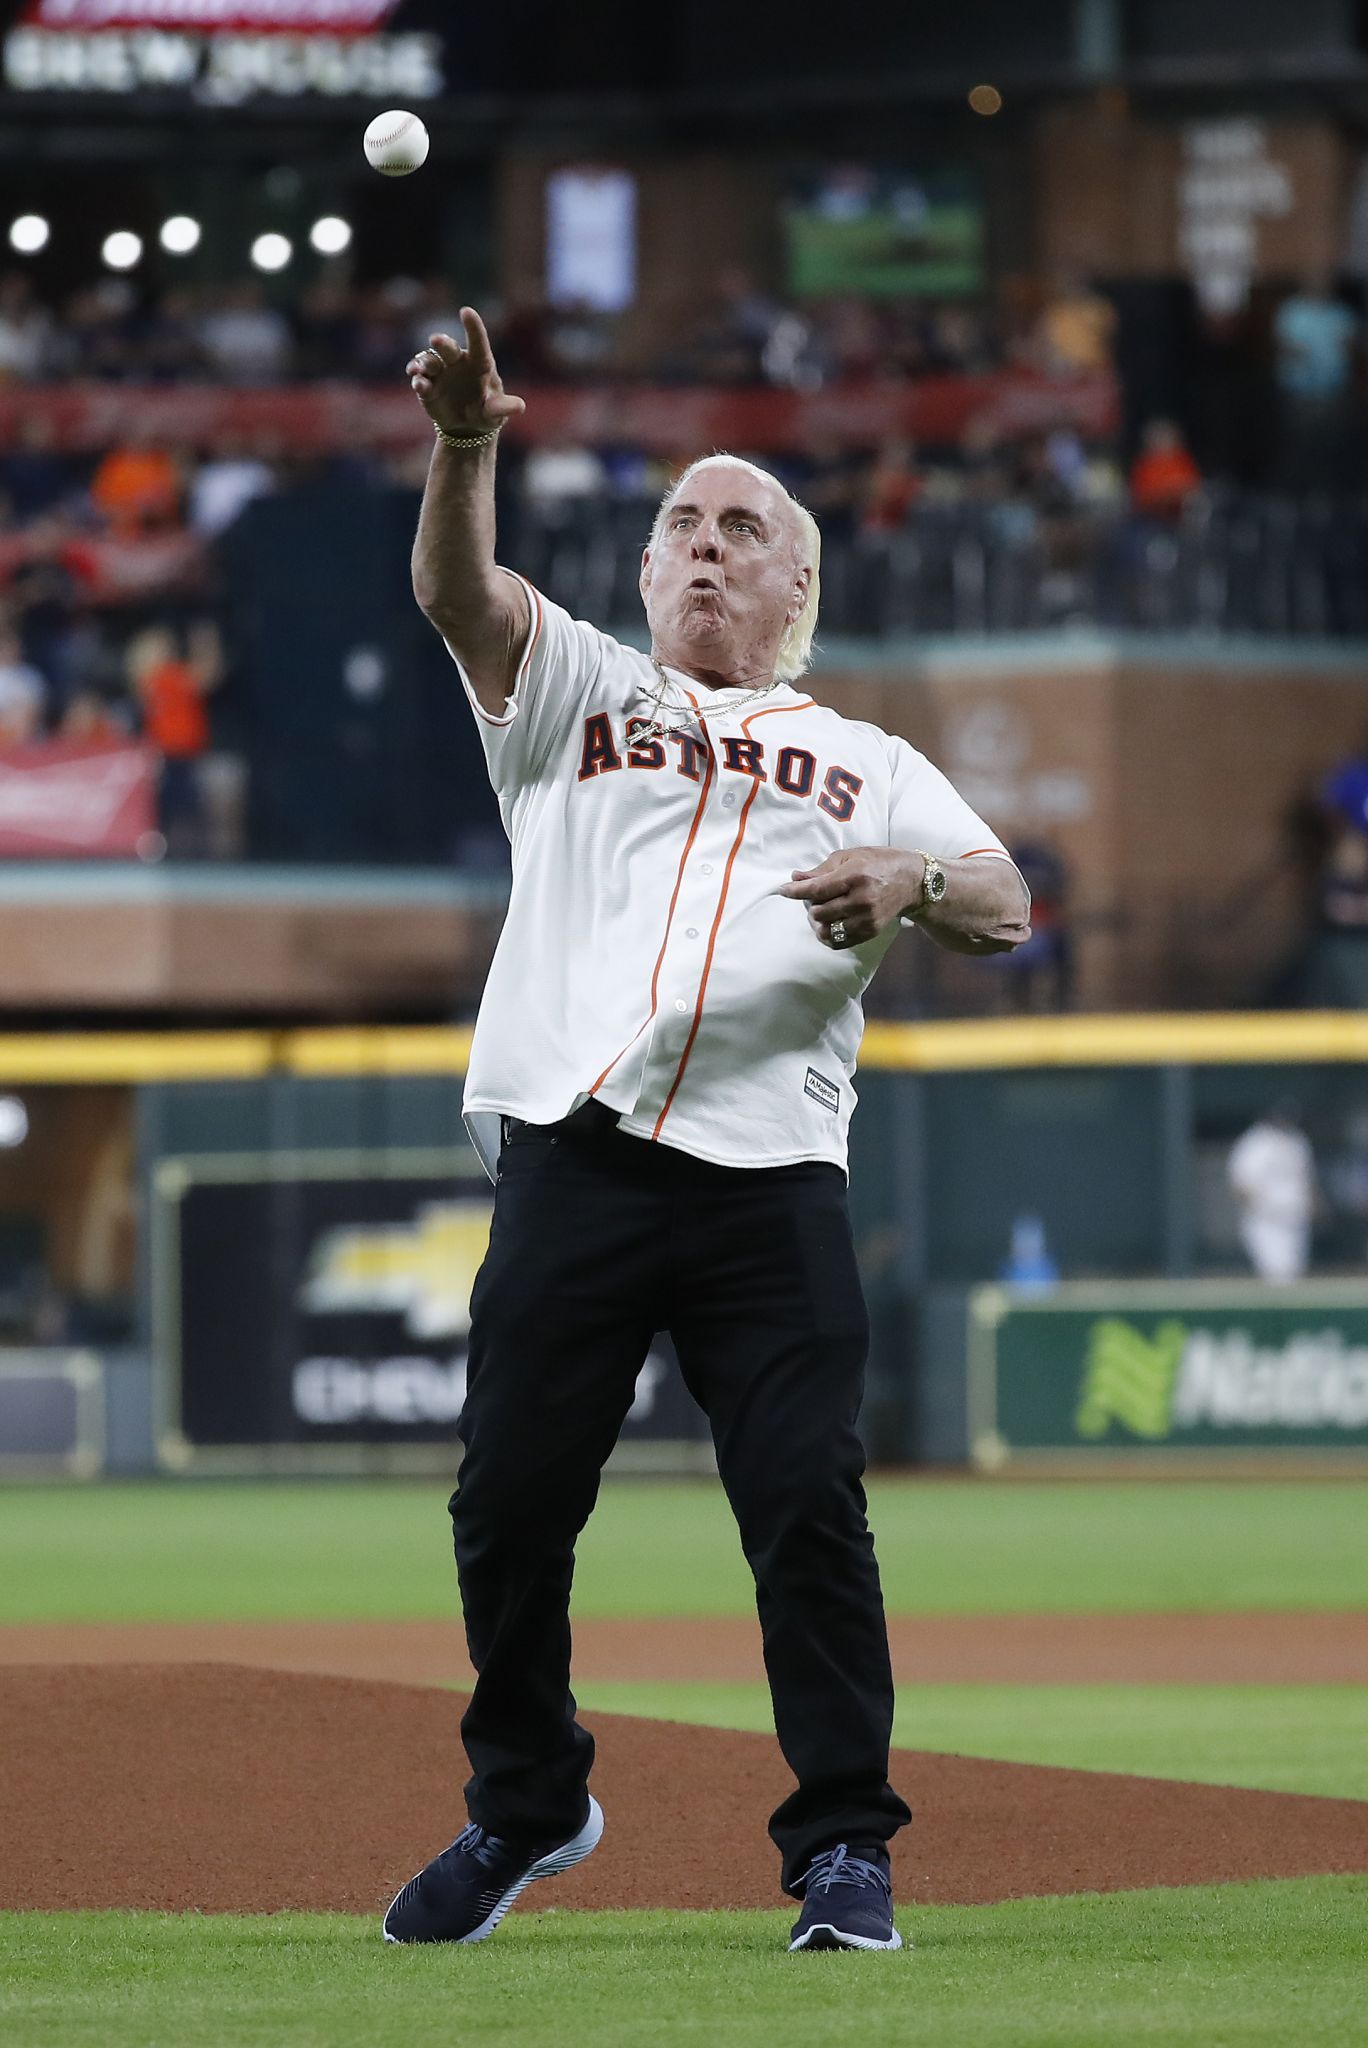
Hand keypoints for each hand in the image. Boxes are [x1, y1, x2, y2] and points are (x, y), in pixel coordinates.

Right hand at [405, 306, 525, 438]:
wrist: (466, 425)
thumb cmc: (486, 412)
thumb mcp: (496, 412)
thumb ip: (504, 407)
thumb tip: (520, 406)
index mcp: (478, 362)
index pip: (477, 342)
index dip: (473, 327)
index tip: (466, 311)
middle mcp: (457, 361)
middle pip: (448, 348)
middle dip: (442, 343)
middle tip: (435, 340)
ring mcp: (440, 372)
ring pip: (429, 360)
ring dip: (423, 363)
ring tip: (419, 371)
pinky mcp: (427, 385)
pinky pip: (420, 379)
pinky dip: (417, 379)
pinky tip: (418, 382)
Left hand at [780, 847, 924, 948]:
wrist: (912, 882)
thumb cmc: (878, 863)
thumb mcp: (850, 857)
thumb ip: (821, 869)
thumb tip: (795, 878)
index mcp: (855, 876)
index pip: (816, 889)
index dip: (795, 891)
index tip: (783, 891)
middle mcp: (861, 899)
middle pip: (818, 911)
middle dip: (809, 903)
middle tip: (813, 895)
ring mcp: (866, 919)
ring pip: (826, 929)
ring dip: (817, 920)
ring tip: (820, 910)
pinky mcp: (870, 932)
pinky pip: (839, 942)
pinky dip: (828, 934)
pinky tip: (829, 923)